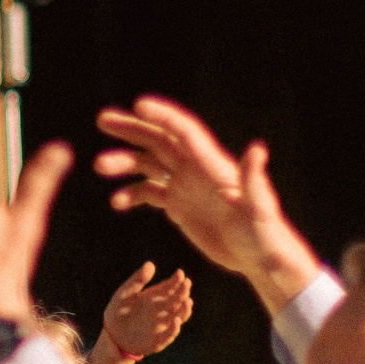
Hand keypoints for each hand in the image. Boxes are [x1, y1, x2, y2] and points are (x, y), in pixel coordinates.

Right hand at [91, 98, 318, 312]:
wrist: (260, 259)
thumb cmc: (265, 234)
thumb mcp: (260, 208)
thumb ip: (253, 179)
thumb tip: (257, 148)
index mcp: (212, 165)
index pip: (184, 133)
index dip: (162, 116)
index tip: (138, 104)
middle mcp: (196, 170)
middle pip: (159, 141)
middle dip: (132, 129)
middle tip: (103, 120)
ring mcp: (185, 187)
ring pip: (149, 164)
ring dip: (124, 162)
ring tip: (99, 166)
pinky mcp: (179, 206)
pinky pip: (149, 192)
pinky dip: (131, 194)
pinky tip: (117, 203)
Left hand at [101, 262, 193, 363]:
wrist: (111, 336)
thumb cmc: (118, 312)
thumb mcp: (124, 294)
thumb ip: (136, 281)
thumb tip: (150, 264)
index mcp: (156, 298)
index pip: (170, 288)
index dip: (176, 281)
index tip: (179, 273)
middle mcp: (163, 310)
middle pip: (177, 300)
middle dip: (183, 292)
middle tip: (186, 283)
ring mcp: (163, 325)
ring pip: (179, 316)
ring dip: (184, 310)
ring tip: (187, 301)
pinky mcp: (159, 340)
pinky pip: (169, 335)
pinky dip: (174, 328)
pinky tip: (175, 320)